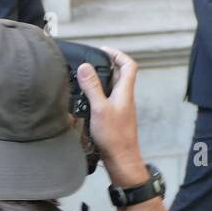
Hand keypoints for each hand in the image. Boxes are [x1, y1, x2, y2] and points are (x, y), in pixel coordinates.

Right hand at [77, 46, 148, 187]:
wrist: (121, 159)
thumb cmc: (114, 136)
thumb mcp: (100, 108)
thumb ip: (92, 87)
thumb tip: (85, 66)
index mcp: (125, 92)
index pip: (129, 65)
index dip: (118, 54)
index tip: (102, 51)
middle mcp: (124, 98)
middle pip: (119, 75)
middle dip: (105, 66)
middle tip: (88, 63)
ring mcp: (119, 108)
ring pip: (111, 87)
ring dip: (99, 80)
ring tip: (83, 78)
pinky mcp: (113, 117)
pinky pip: (106, 99)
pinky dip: (96, 95)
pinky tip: (84, 100)